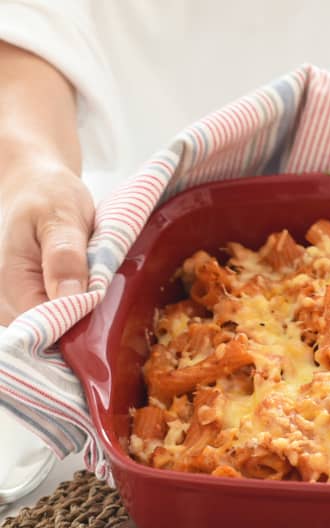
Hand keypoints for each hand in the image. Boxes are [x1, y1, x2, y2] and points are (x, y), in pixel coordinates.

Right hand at [0, 41, 84, 325]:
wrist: (34, 184)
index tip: (107, 318)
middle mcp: (5, 300)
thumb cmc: (47, 194)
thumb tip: (70, 298)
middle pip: (49, 335)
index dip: (79, 328)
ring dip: (82, 321)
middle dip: (83, 327)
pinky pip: (57, 320)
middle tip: (112, 305)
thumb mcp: (61, 217)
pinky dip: (78, 313)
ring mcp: (15, 303)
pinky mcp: (29, 301)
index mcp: (10, 280)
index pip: (46, 328)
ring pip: (55, 331)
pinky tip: (92, 299)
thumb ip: (65, 257)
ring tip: (103, 297)